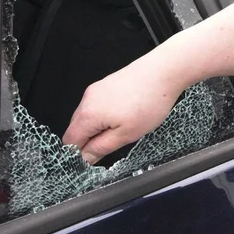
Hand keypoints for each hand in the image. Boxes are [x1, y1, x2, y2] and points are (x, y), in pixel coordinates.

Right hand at [62, 47, 183, 163]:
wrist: (163, 72)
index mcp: (88, 114)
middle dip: (88, 141)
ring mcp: (95, 89)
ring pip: (87, 116)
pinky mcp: (105, 84)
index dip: (77, 155)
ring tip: (120, 130)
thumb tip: (85, 158)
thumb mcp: (126, 135)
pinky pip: (96, 105)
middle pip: (76, 128)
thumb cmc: (149, 101)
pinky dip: (103, 116)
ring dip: (97, 128)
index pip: (70, 141)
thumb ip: (101, 148)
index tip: (91, 161)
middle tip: (109, 148)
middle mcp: (87, 99)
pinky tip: (122, 117)